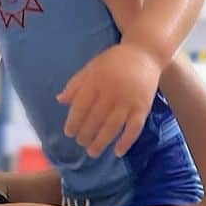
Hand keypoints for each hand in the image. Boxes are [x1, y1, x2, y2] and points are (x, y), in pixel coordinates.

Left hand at [57, 43, 160, 157]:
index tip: (69, 133)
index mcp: (96, 81)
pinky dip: (126, 142)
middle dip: (85, 134)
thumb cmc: (115, 61)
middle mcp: (112, 92)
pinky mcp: (143, 107)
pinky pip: (134, 129)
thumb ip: (76, 84)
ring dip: (100, 143)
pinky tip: (117, 152)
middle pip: (95, 119)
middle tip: (81, 142)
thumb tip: (60, 100)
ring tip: (92, 152)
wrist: (146, 52)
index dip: (73, 122)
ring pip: (112, 127)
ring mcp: (128, 101)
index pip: (80, 106)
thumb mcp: (92, 66)